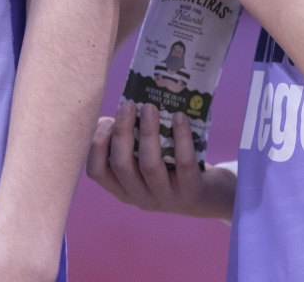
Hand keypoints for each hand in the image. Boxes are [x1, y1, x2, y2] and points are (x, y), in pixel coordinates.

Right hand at [86, 100, 234, 220]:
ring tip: (150, 107)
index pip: (97, 172)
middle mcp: (139, 196)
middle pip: (121, 165)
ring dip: (148, 132)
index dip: (96, 146)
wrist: (207, 195)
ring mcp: (165, 196)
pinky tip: (179, 117)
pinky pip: (183, 162)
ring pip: (149, 165)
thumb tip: (116, 111)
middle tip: (128, 106)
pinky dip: (181, 137)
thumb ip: (131, 140)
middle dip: (122, 132)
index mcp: (123, 187)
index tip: (106, 121)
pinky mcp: (190, 190)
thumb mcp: (146, 158)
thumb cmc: (170, 168)